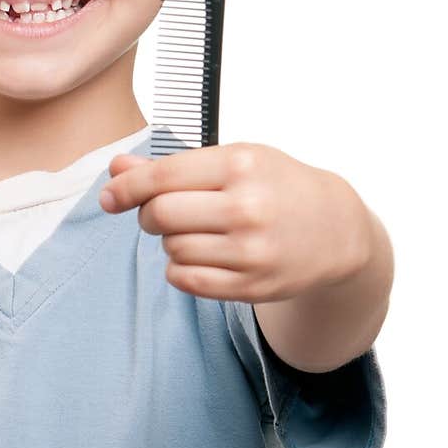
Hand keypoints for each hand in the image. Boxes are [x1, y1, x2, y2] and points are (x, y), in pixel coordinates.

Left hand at [99, 142, 372, 302]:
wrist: (336, 229)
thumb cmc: (277, 186)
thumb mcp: (233, 161)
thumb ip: (172, 166)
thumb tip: (117, 169)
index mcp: (240, 165)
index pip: (161, 177)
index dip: (126, 188)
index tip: (110, 196)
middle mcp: (246, 207)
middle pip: (160, 215)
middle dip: (148, 215)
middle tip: (161, 213)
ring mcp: (251, 251)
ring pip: (173, 249)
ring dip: (171, 241)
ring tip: (197, 231)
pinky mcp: (252, 285)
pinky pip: (187, 280)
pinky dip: (180, 268)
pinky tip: (199, 256)